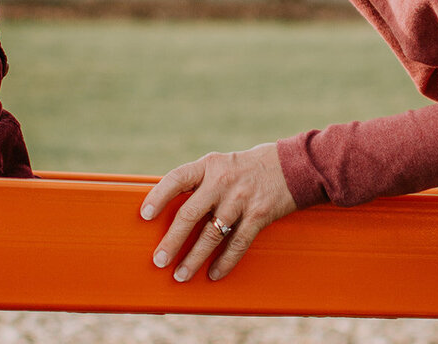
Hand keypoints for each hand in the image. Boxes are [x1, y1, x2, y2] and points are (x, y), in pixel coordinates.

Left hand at [141, 142, 296, 281]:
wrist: (293, 166)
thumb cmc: (251, 166)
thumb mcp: (223, 164)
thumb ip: (201, 182)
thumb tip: (173, 209)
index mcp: (209, 165)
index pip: (176, 179)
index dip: (158, 197)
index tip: (144, 215)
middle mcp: (222, 181)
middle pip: (189, 214)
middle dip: (171, 241)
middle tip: (158, 260)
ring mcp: (240, 199)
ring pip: (211, 235)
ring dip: (193, 258)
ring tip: (181, 274)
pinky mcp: (258, 215)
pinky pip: (237, 243)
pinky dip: (224, 262)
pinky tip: (214, 273)